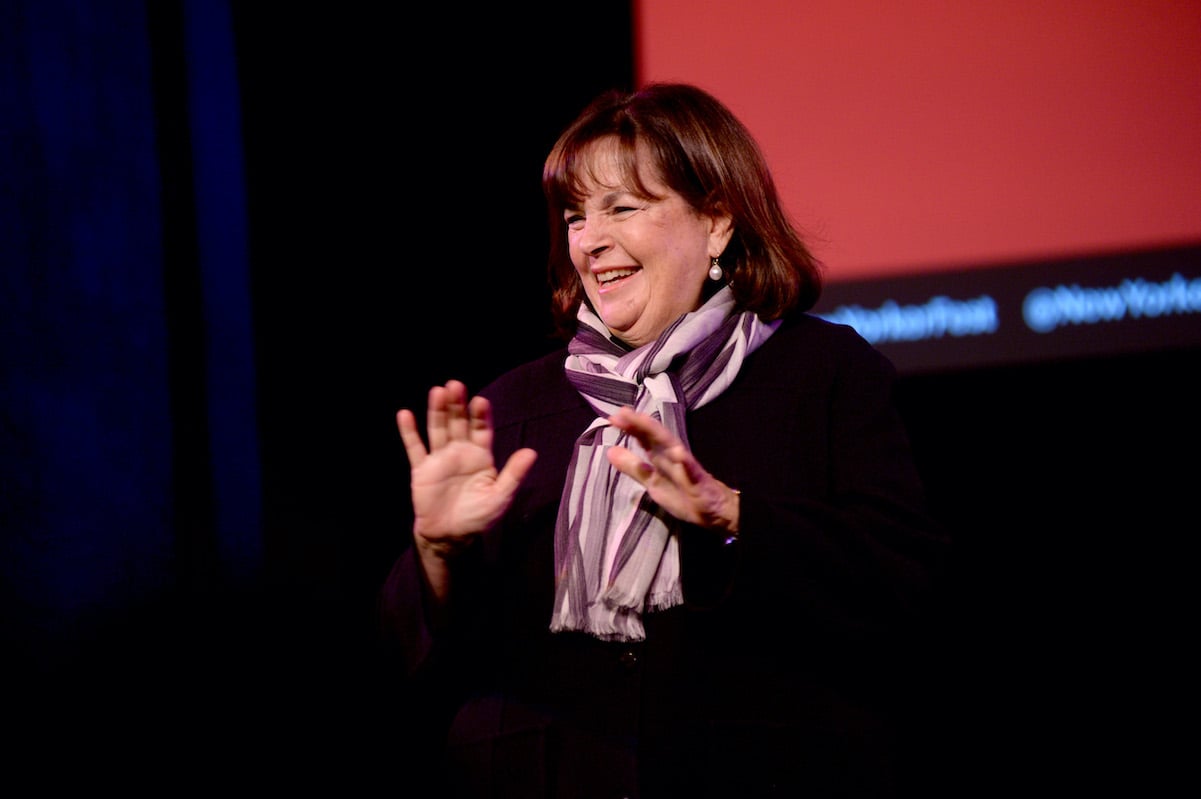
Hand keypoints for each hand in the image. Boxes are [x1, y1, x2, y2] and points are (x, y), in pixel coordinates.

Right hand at [396, 380, 536, 557]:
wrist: (450, 537)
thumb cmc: (478, 517)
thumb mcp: (500, 497)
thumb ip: (514, 474)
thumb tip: (532, 452)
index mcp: (480, 456)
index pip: (481, 430)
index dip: (480, 416)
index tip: (481, 401)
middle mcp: (460, 452)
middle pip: (458, 423)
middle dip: (457, 405)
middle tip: (456, 385)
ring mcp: (440, 458)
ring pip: (438, 430)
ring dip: (437, 411)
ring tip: (437, 391)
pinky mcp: (422, 469)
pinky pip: (415, 448)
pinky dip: (409, 432)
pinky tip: (405, 414)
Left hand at [605, 406, 739, 533]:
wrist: (716, 513)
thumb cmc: (683, 495)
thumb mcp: (652, 483)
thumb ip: (633, 467)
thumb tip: (610, 451)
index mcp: (661, 458)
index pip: (645, 439)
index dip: (630, 428)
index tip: (613, 417)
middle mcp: (673, 457)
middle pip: (655, 437)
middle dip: (640, 424)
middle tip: (622, 412)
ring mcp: (687, 467)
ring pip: (672, 447)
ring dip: (658, 435)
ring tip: (643, 422)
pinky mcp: (700, 481)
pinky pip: (692, 470)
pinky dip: (685, 462)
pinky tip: (678, 453)